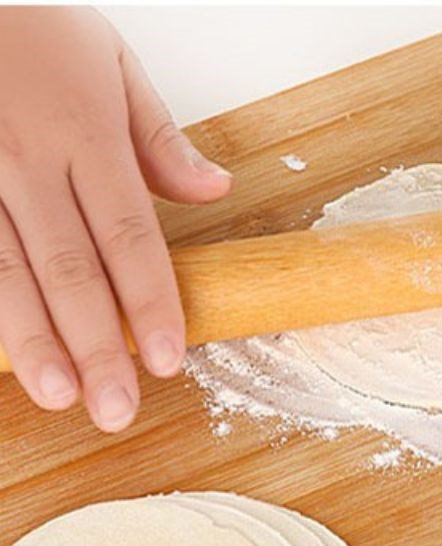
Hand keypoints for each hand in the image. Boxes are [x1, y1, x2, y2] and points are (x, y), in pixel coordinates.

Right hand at [0, 7, 230, 430]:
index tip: (167, 361)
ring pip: (6, 272)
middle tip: (117, 408)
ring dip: (35, 341)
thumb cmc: (34, 32)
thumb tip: (217, 189)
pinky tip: (2, 354)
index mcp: (85, 136)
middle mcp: (28, 163)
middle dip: (96, 347)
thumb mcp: (111, 65)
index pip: (130, 238)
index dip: (150, 303)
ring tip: (63, 396)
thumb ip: (161, 139)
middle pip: (71, 270)